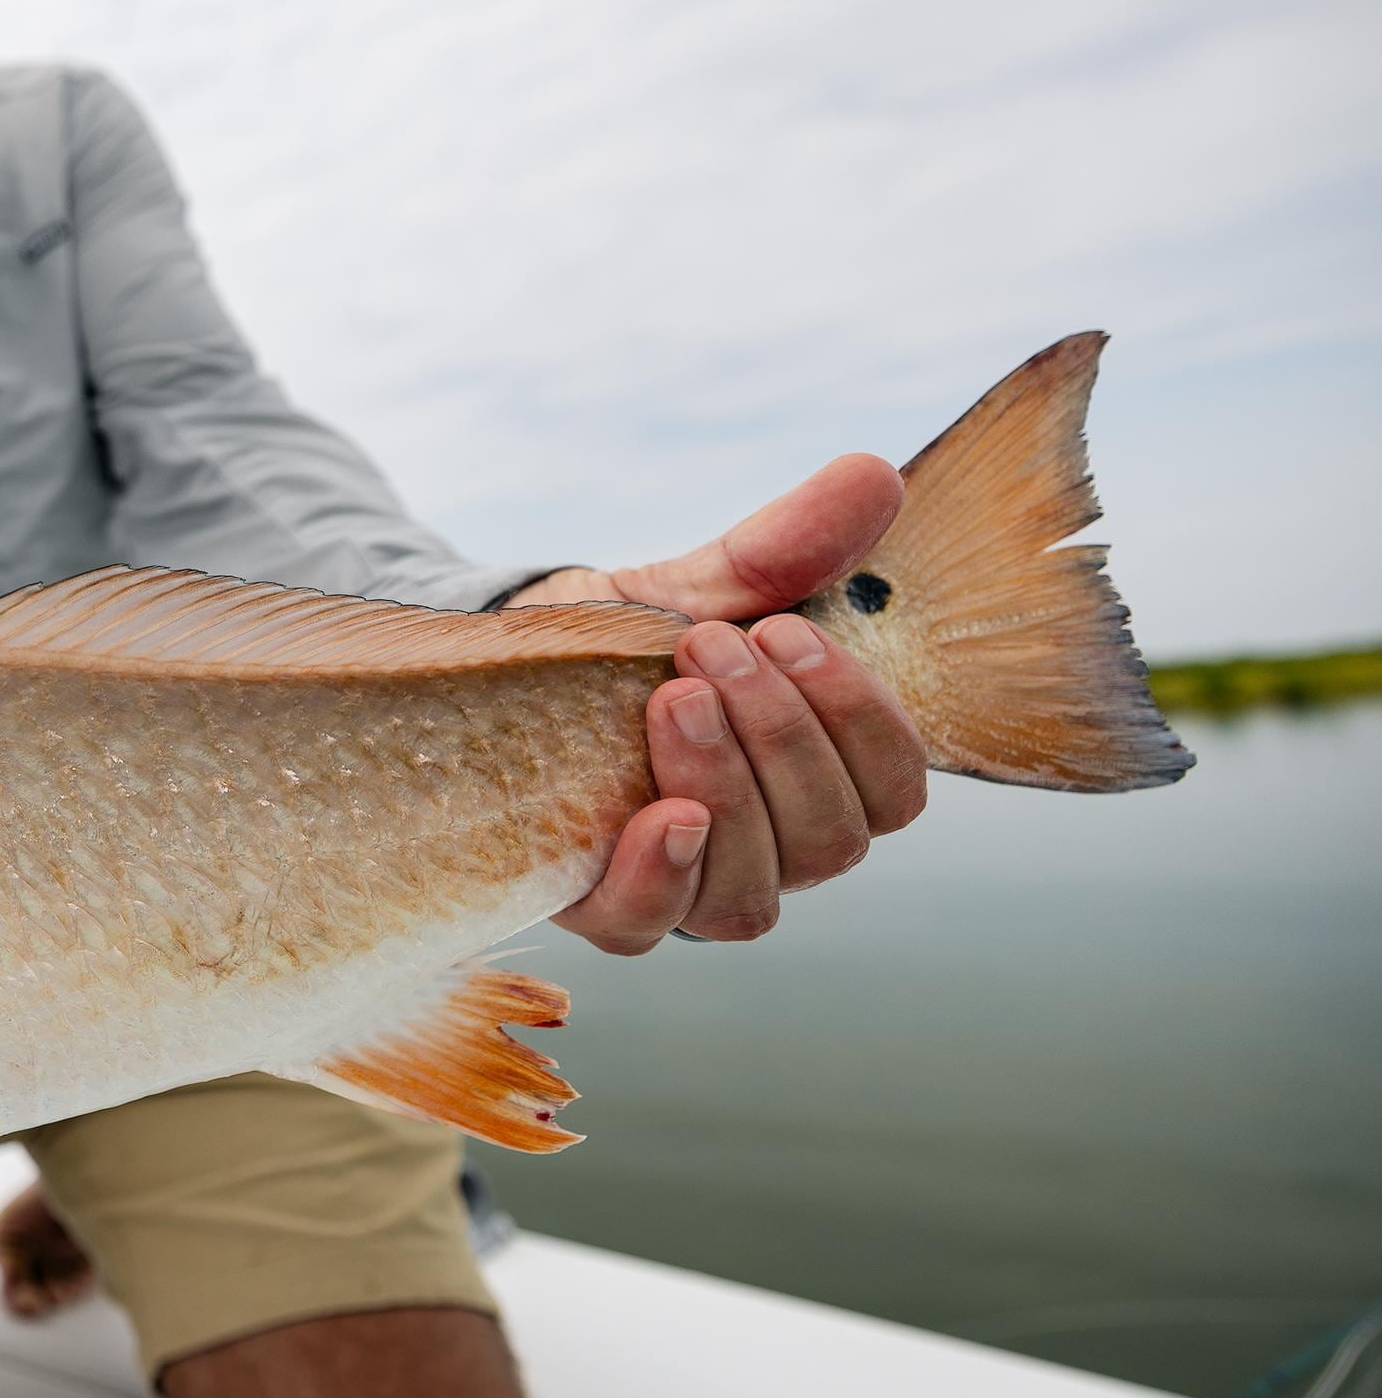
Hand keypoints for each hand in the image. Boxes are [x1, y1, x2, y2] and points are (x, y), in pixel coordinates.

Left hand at [514, 454, 929, 953]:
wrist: (505, 662)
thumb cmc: (627, 637)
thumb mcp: (700, 589)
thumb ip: (783, 551)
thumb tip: (873, 473)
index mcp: (816, 781)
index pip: (892, 790)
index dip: (861, 719)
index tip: (786, 630)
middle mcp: (769, 848)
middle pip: (830, 838)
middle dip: (780, 735)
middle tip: (710, 646)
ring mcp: (686, 885)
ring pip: (753, 888)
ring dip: (727, 787)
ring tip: (674, 696)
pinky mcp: (600, 904)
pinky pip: (651, 925)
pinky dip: (664, 875)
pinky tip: (663, 816)